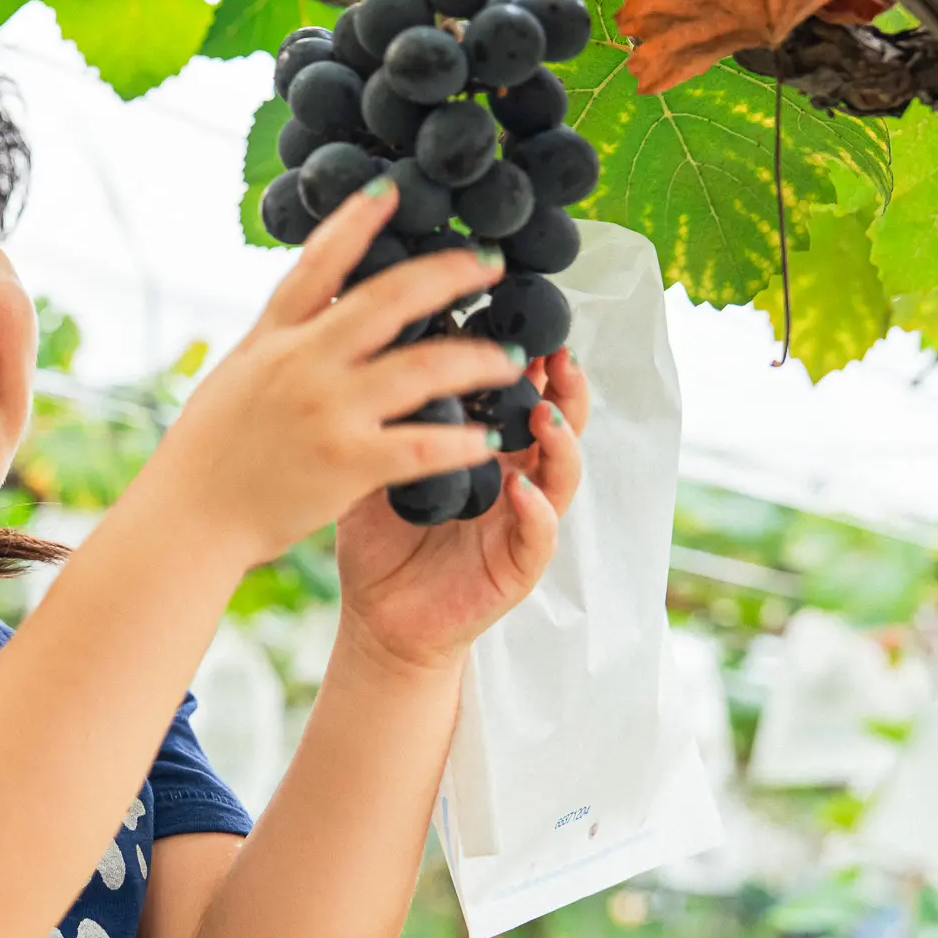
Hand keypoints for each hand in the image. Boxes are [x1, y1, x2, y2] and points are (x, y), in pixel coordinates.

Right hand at [143, 178, 526, 570]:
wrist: (187, 520)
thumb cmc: (207, 454)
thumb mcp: (235, 376)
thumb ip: (278, 341)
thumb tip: (313, 307)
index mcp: (273, 338)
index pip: (318, 262)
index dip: (357, 220)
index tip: (392, 189)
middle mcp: (302, 363)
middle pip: (389, 298)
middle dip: (448, 274)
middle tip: (490, 262)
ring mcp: (327, 411)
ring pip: (422, 368)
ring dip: (477, 359)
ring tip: (511, 359)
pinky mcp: (346, 463)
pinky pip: (422, 446)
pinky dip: (462, 442)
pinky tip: (489, 439)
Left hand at [333, 347, 589, 674]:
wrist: (379, 617)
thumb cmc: (381, 538)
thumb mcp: (378, 465)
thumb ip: (391, 419)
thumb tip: (372, 348)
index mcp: (486, 449)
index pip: (519, 394)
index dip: (530, 360)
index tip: (524, 320)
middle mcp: (516, 478)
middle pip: (557, 424)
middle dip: (565, 390)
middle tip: (557, 355)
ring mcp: (523, 522)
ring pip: (562, 475)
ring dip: (561, 443)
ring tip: (544, 416)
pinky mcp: (517, 567)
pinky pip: (540, 537)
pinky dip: (537, 512)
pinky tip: (521, 490)